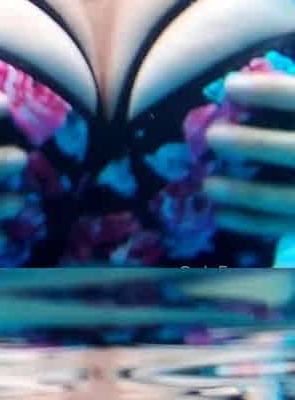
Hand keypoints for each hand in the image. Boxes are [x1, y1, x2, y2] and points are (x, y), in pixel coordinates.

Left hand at [205, 73, 294, 235]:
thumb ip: (288, 91)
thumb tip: (238, 80)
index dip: (270, 91)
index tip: (229, 85)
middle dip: (255, 144)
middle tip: (212, 136)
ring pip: (290, 197)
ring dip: (246, 193)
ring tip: (207, 185)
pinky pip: (285, 225)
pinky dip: (253, 222)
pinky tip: (220, 215)